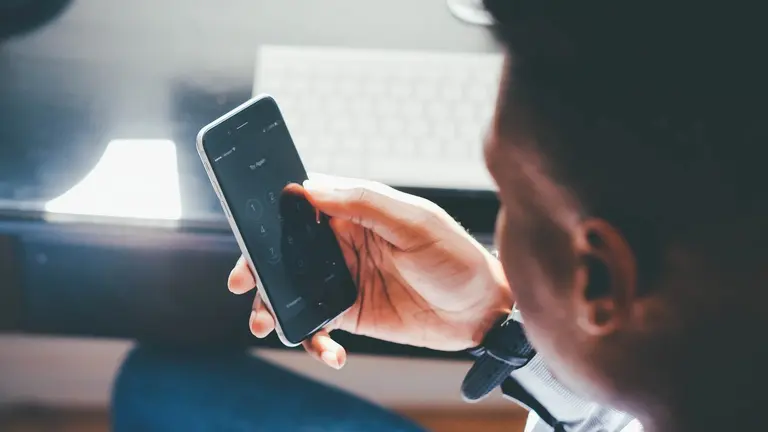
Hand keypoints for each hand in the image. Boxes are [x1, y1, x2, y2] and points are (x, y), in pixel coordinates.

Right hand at [228, 174, 511, 368]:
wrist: (482, 312)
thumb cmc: (455, 256)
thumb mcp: (415, 222)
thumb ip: (365, 203)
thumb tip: (310, 189)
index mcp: (354, 212)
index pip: (301, 205)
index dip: (270, 214)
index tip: (249, 228)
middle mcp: (341, 243)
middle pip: (284, 249)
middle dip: (257, 264)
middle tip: (242, 280)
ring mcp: (341, 279)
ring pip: (291, 288)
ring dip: (271, 305)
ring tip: (265, 322)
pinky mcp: (348, 314)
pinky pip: (316, 325)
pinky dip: (313, 340)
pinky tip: (330, 352)